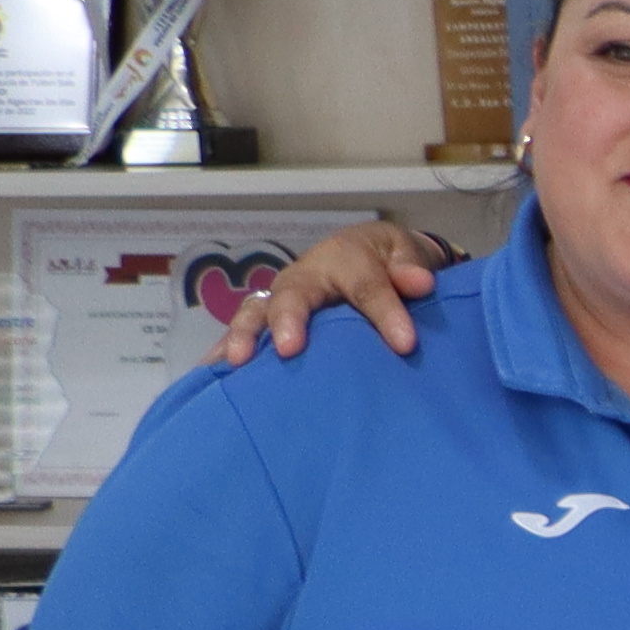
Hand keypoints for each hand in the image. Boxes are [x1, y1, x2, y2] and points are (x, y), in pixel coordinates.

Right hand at [217, 217, 442, 364]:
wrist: (375, 257)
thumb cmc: (392, 261)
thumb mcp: (407, 256)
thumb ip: (411, 269)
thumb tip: (419, 282)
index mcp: (344, 258)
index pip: (366, 286)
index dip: (385, 314)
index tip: (406, 344)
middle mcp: (304, 277)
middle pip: (291, 295)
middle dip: (289, 320)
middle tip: (291, 349)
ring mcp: (281, 298)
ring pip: (256, 313)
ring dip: (245, 336)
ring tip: (236, 363)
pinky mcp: (270, 321)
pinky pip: (243, 332)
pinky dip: (224, 350)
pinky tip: (211, 373)